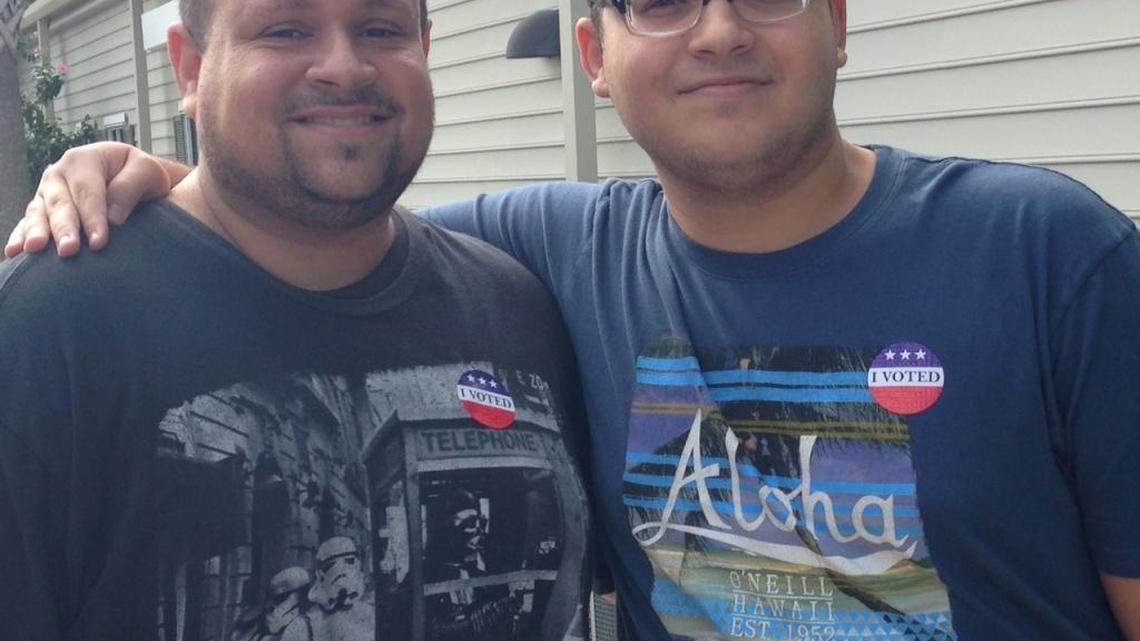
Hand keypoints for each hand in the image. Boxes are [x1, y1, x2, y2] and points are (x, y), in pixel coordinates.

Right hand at [5, 142, 173, 257]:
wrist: (136, 179)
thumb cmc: (143, 175)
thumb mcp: (147, 171)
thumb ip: (131, 187)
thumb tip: (113, 216)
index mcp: (85, 159)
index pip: (88, 191)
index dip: (93, 217)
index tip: (99, 243)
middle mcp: (60, 174)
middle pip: (60, 202)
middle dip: (63, 227)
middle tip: (68, 250)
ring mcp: (48, 192)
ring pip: (39, 212)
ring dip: (36, 231)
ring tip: (34, 250)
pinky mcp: (42, 210)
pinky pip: (27, 222)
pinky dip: (21, 236)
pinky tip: (15, 251)